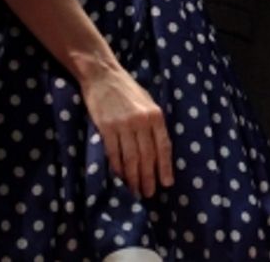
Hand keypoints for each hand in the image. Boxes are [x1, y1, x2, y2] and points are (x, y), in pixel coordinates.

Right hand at [81, 64, 174, 197]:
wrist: (103, 76)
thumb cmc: (127, 90)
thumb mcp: (148, 102)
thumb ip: (154, 124)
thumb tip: (159, 150)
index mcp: (156, 115)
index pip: (163, 146)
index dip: (165, 167)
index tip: (166, 184)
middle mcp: (142, 121)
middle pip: (147, 156)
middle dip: (149, 177)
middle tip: (149, 194)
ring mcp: (124, 125)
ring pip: (131, 158)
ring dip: (133, 177)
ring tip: (136, 191)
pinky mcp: (106, 127)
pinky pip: (114, 153)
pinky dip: (117, 168)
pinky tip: (120, 177)